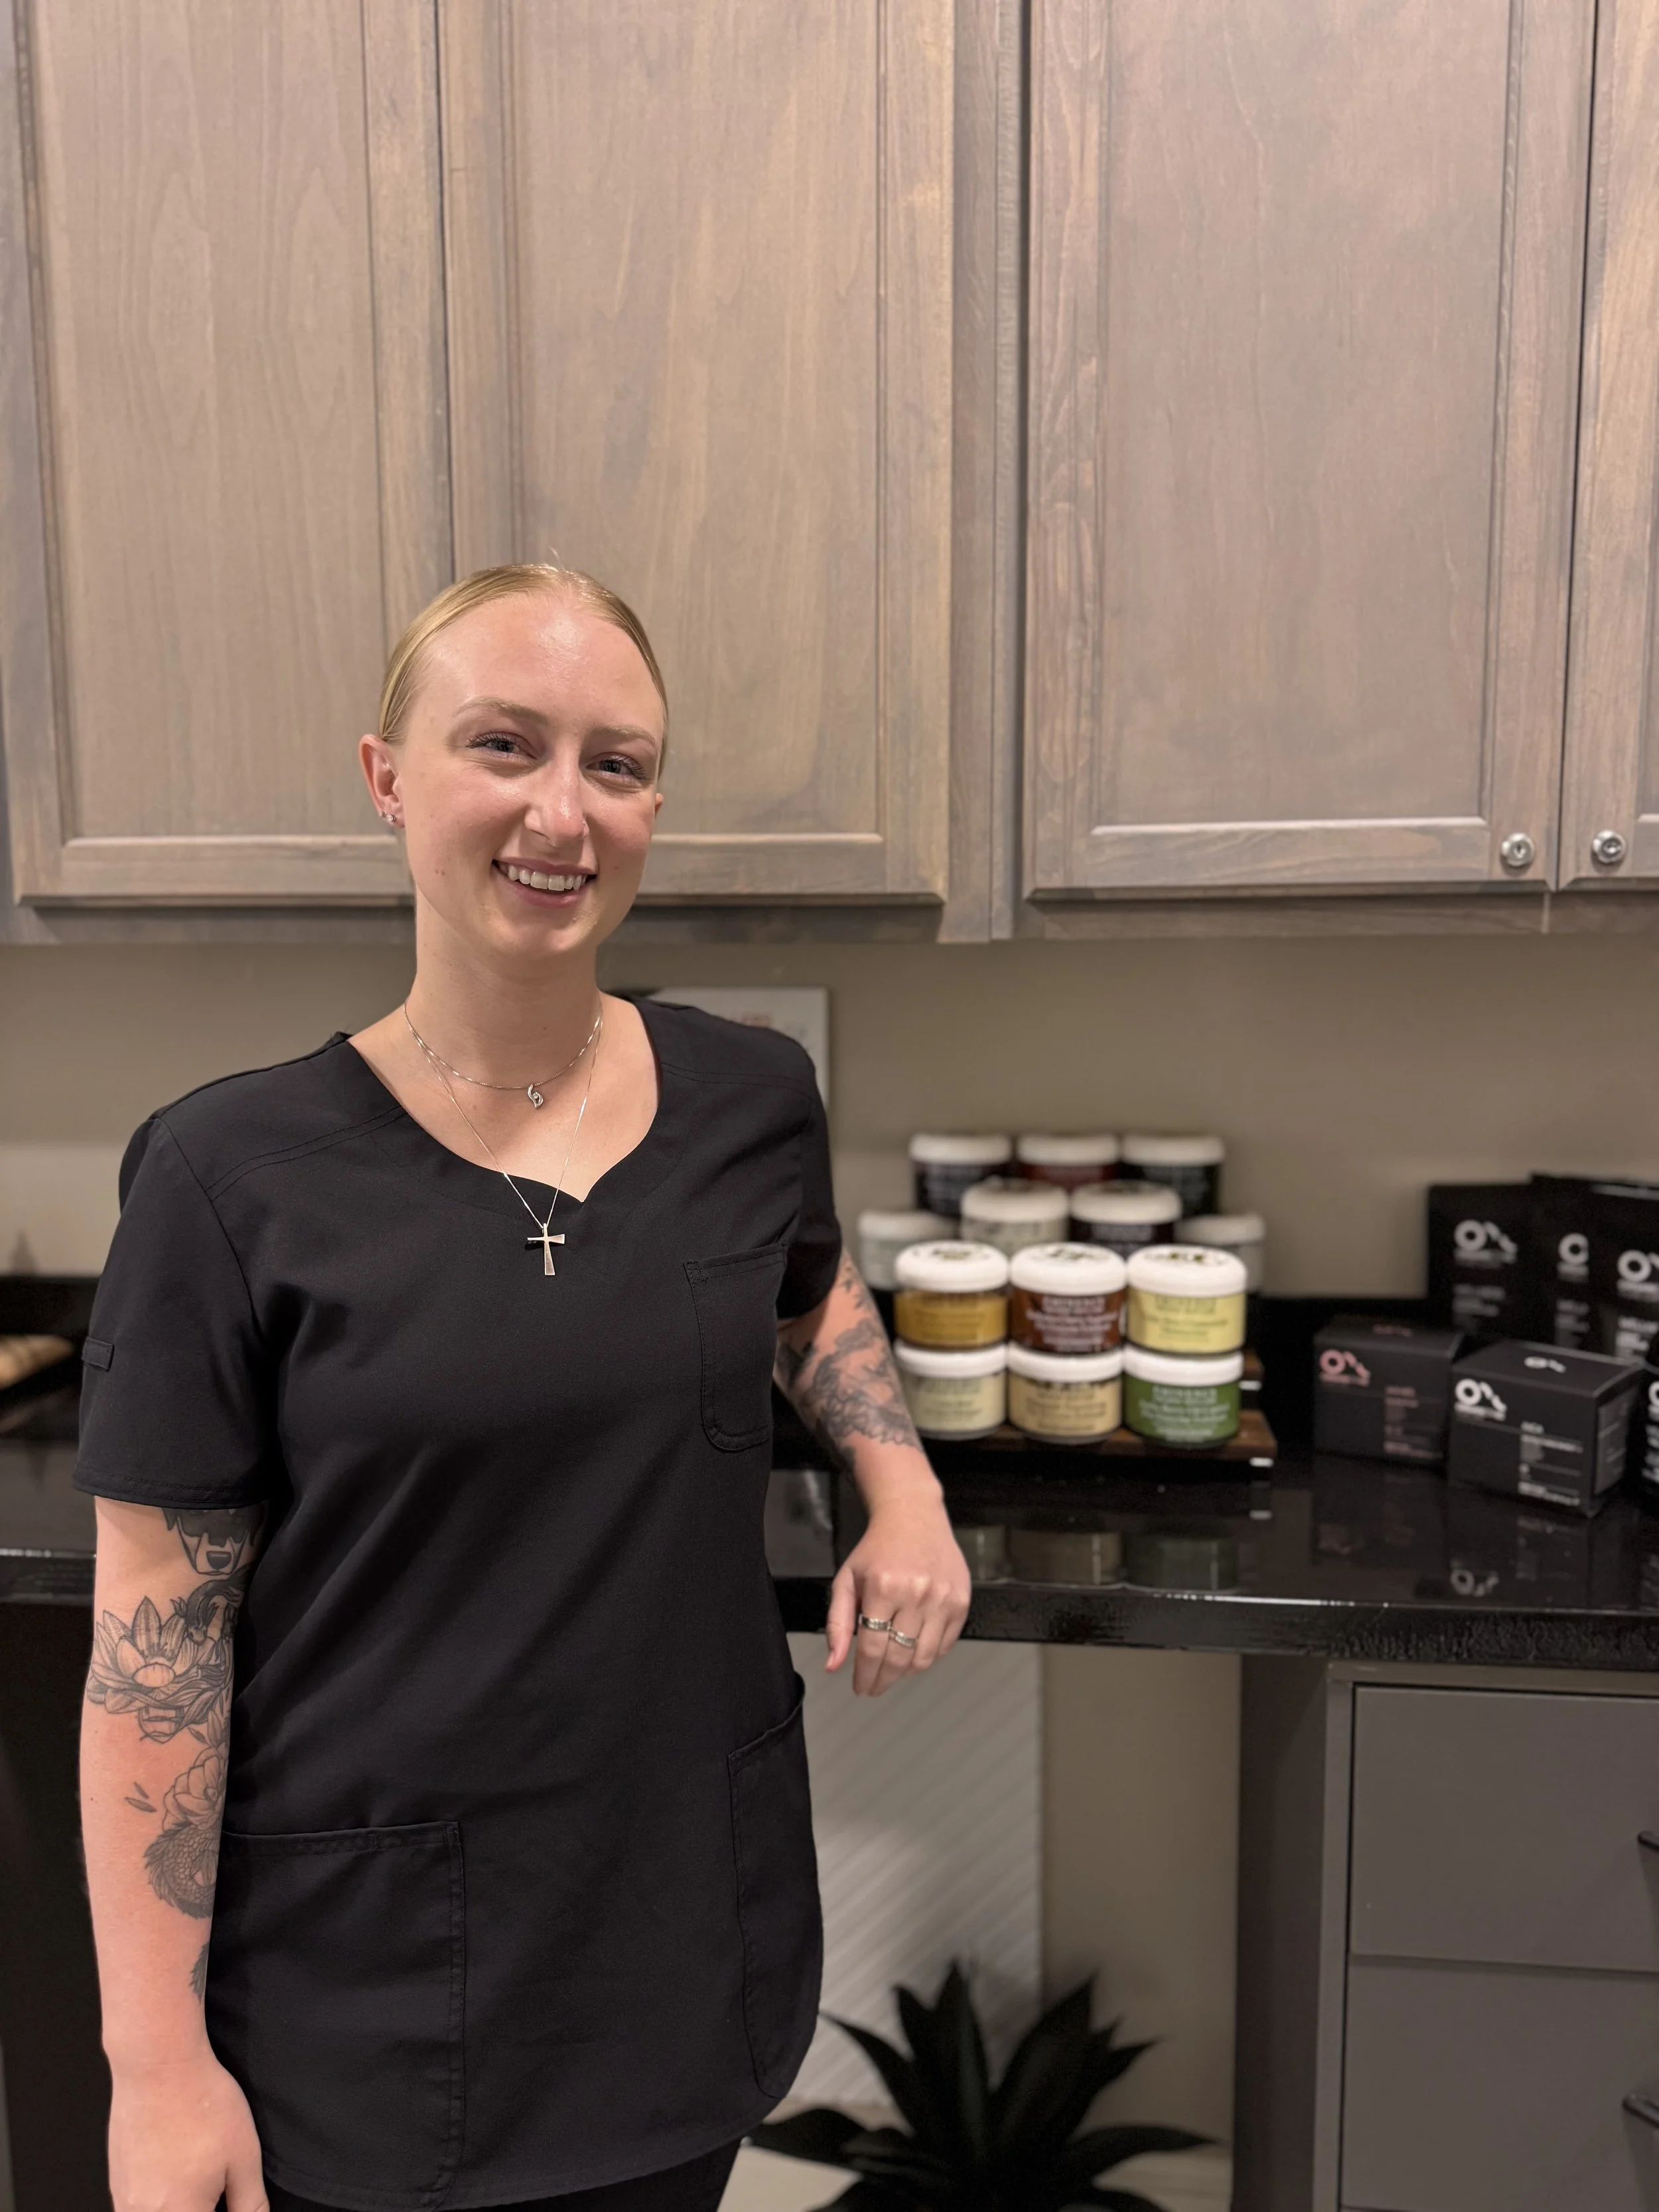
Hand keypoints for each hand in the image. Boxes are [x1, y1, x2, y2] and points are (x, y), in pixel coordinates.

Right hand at [108, 2048, 267, 2211]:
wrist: (158, 2066)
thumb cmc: (202, 2104)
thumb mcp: (244, 2156)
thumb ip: (250, 2203)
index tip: (229, 2200)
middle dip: (202, 2209)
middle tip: (217, 2185)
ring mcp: (125, 2201)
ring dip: (181, 2206)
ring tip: (198, 2178)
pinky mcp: (117, 2184)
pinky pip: (137, 2210)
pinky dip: (160, 2203)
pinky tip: (177, 2176)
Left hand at [824, 1488, 971, 1695]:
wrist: (914, 1517)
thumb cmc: (877, 1549)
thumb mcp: (846, 1579)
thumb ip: (837, 1624)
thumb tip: (833, 1665)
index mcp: (883, 1587)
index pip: (872, 1649)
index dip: (865, 1676)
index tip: (860, 1687)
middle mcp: (916, 1594)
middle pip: (899, 1658)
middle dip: (883, 1680)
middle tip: (874, 1686)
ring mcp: (943, 1599)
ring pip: (924, 1658)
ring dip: (905, 1672)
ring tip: (892, 1669)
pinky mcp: (961, 1602)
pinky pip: (944, 1646)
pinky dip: (927, 1656)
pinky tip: (912, 1650)